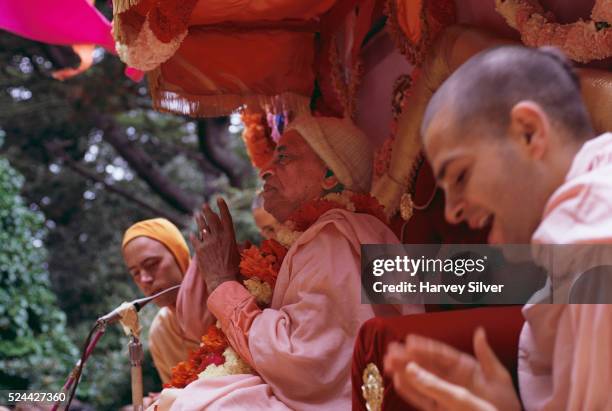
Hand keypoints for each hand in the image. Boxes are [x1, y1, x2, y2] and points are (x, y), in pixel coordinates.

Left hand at [190, 198, 240, 292]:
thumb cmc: (235, 269)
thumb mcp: (241, 256)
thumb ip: (242, 247)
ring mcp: (208, 243)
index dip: (222, 206)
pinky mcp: (199, 250)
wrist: (222, 280)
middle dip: (208, 210)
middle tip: (204, 205)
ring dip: (199, 220)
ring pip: (202, 227)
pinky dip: (194, 235)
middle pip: (212, 219)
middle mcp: (218, 237)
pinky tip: (192, 233)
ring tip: (197, 215)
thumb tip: (247, 242)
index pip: (225, 217)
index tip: (219, 198)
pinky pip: (195, 239)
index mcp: (229, 236)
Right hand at [384, 328, 520, 410]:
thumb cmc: (505, 403)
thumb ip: (484, 355)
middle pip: (426, 365)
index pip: (441, 354)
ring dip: (404, 371)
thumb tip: (479, 331)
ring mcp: (444, 392)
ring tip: (387, 362)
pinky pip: (421, 398)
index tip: (410, 339)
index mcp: (464, 366)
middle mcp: (451, 378)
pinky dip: (409, 390)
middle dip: (408, 357)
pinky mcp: (440, 407)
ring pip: (421, 379)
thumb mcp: (497, 376)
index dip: (425, 346)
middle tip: (391, 348)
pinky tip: (397, 380)